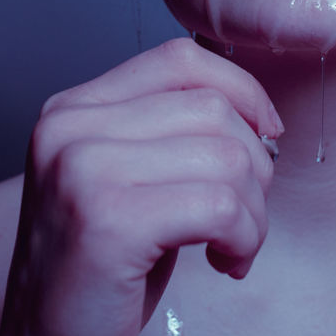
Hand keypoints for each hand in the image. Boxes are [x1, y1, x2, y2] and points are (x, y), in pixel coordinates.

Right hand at [0, 38, 283, 335]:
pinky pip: (221, 208)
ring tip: (230, 247)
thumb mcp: (126, 182)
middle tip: (240, 219)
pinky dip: (244, 240)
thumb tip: (254, 112)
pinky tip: (224, 263)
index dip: (240, 90)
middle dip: (253, 168)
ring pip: (227, 158)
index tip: (266, 134)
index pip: (179, 60)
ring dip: (252, 213)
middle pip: (212, 110)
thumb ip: (167, 133)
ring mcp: (82, 171)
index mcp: (71, 110)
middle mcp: (68, 129)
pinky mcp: (107, 222)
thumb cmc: (96, 275)